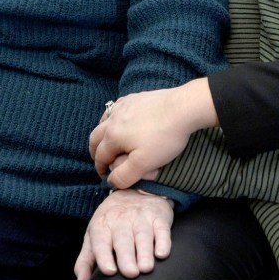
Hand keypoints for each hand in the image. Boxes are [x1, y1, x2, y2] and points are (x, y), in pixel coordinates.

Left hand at [73, 189, 173, 279]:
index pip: (101, 241)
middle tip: (131, 273)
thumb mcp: (94, 236)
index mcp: (102, 226)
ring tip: (146, 268)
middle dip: (126, 256)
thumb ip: (85, 262)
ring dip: (144, 251)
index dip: (104, 256)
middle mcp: (121, 220)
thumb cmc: (112, 221)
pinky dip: (163, 241)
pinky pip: (162, 229)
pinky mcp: (159, 217)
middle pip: (123, 239)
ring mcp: (141, 217)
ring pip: (143, 234)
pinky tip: (162, 253)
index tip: (109, 271)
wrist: (134, 190)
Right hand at [89, 78, 217, 189]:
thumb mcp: (144, 164)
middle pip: (95, 137)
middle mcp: (113, 119)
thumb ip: (124, 176)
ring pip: (103, 120)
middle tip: (101, 161)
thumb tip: (111, 181)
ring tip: (108, 141)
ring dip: (102, 133)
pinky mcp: (134, 98)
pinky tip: (122, 120)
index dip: (101, 169)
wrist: (183, 108)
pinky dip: (113, 118)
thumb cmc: (163, 137)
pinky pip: (116, 108)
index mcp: (112, 136)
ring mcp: (123, 106)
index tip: (105, 177)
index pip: (100, 156)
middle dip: (95, 151)